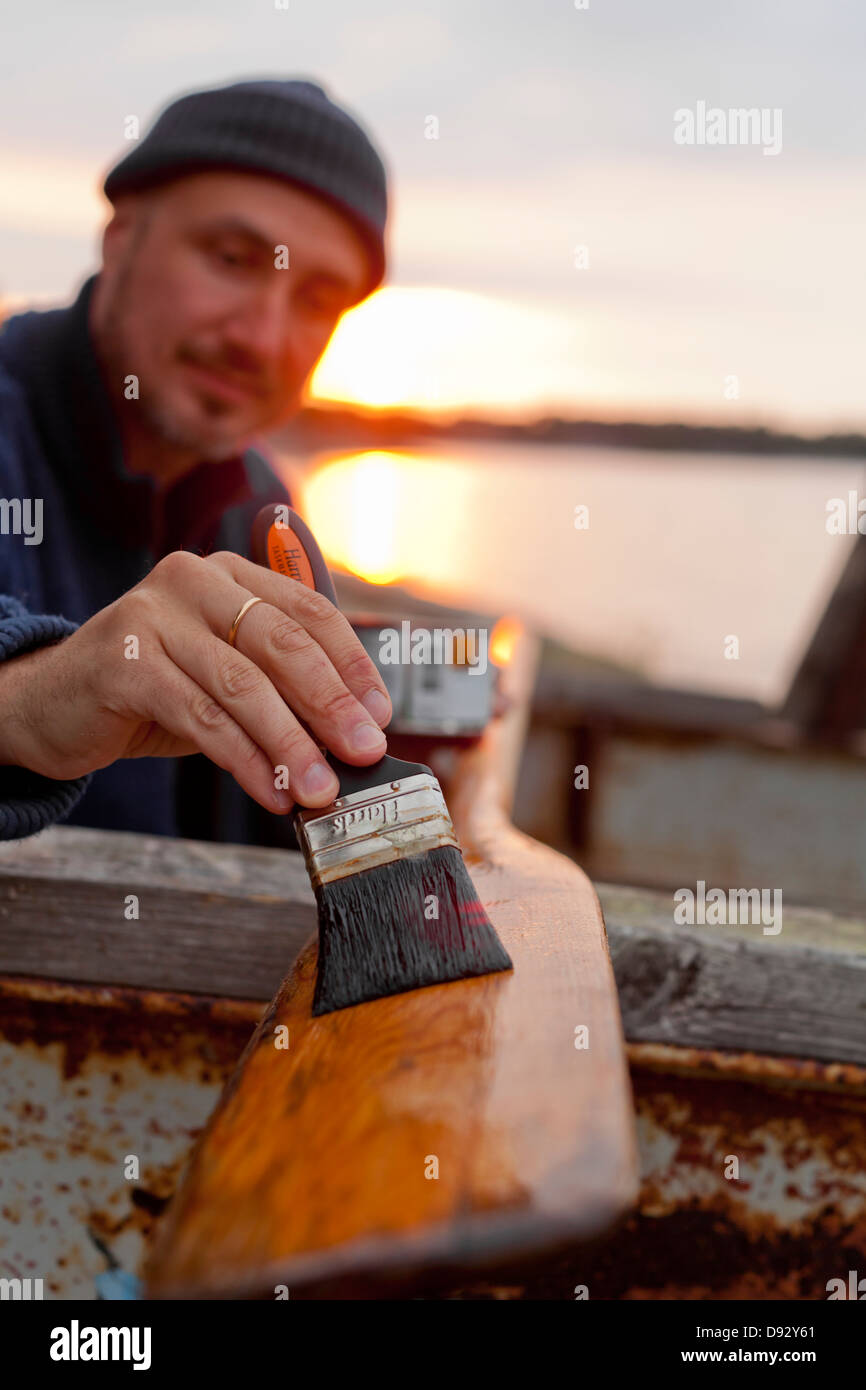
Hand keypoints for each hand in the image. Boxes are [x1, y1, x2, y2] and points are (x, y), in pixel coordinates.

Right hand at [0, 550, 391, 814]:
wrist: (54, 701)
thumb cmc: (154, 688)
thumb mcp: (223, 673)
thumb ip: (280, 686)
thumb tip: (352, 732)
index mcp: (230, 574)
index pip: (310, 611)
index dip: (352, 665)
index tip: (380, 714)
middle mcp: (193, 580)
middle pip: (283, 643)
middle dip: (331, 704)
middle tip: (364, 752)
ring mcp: (153, 616)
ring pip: (243, 685)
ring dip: (291, 744)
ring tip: (320, 789)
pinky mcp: (125, 662)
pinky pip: (201, 717)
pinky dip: (244, 760)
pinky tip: (269, 791)